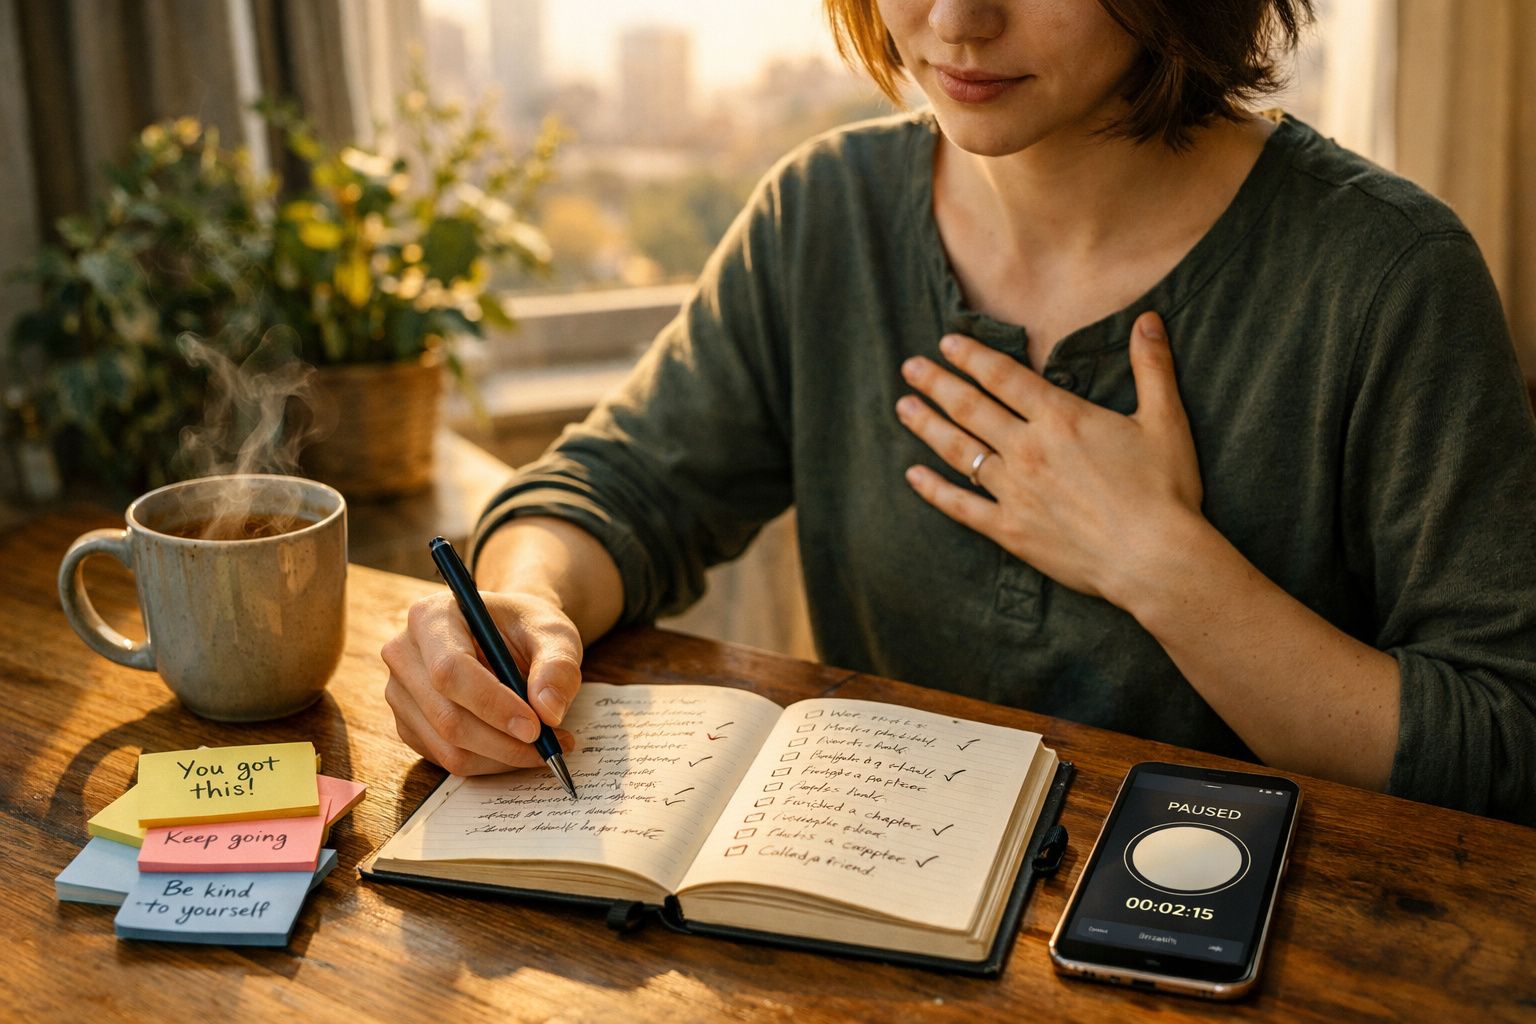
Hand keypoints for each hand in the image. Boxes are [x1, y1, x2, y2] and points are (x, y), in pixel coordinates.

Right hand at [382, 590, 578, 774]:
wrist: (508, 635)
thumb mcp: (555, 633)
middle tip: (551, 745)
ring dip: (502, 757)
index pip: (450, 670)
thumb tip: (548, 712)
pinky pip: (448, 760)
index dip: (492, 704)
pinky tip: (519, 746)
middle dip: (503, 742)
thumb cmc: (527, 628)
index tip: (536, 727)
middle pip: (446, 716)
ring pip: (448, 747)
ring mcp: (401, 693)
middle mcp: (404, 654)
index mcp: (431, 617)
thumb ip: (558, 666)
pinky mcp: (409, 725)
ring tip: (546, 746)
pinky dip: (490, 762)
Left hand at [895, 311, 1204, 605]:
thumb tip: (1150, 317)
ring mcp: (1014, 490)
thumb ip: (1152, 366)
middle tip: (910, 367)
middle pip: (970, 407)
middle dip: (937, 383)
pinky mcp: (1009, 530)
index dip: (972, 356)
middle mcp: (1028, 448)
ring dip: (927, 425)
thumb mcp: (1165, 420)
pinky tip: (912, 476)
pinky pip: (961, 506)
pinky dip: (934, 490)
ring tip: (903, 406)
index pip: (1003, 376)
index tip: (946, 342)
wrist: (1154, 558)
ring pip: (958, 450)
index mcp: (1061, 418)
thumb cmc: (1165, 491)